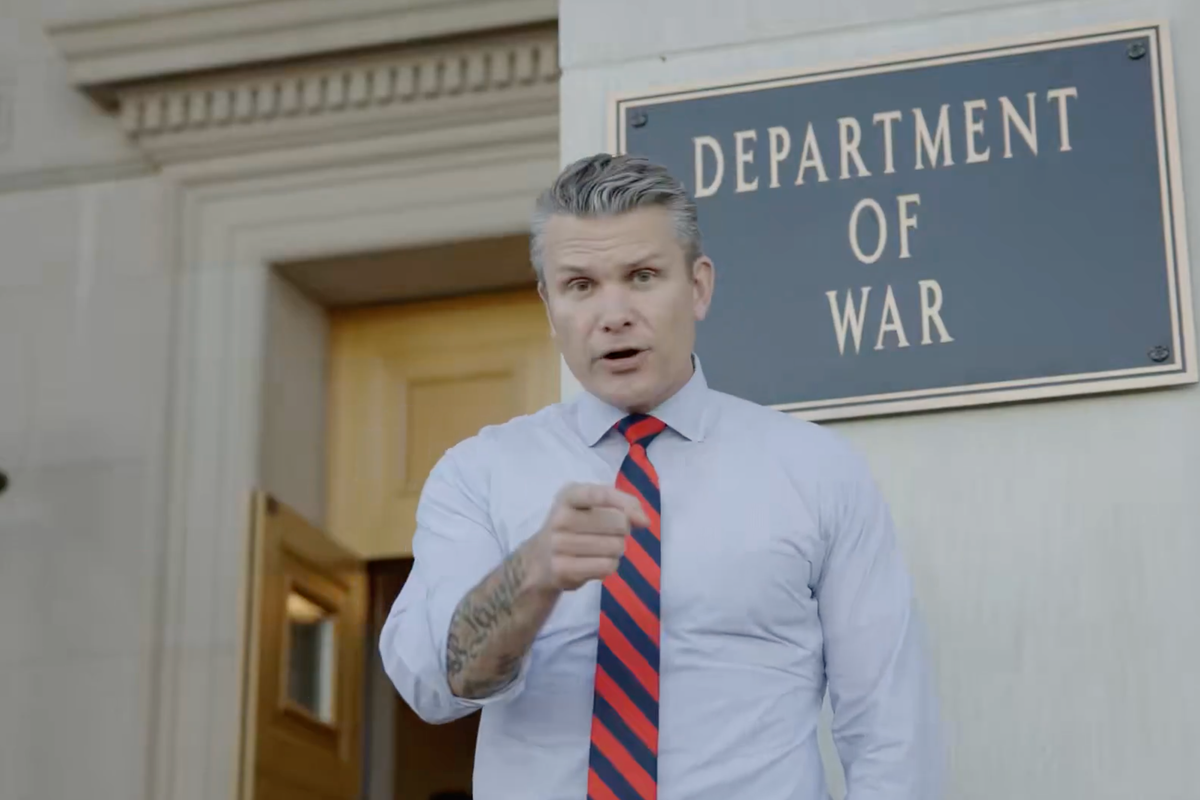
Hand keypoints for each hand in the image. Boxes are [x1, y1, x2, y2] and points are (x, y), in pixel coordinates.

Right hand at [526, 483, 649, 591]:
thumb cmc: (574, 526)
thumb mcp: (592, 505)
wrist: (539, 559)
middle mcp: (560, 517)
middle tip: (610, 535)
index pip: (601, 494)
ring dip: (617, 550)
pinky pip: (606, 566)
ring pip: (615, 547)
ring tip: (602, 549)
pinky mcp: (563, 568)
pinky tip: (596, 562)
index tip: (640, 520)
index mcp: (568, 495)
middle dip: (623, 531)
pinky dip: (609, 565)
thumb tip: (645, 522)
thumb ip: (622, 504)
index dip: (626, 505)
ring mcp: (558, 544)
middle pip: (618, 523)